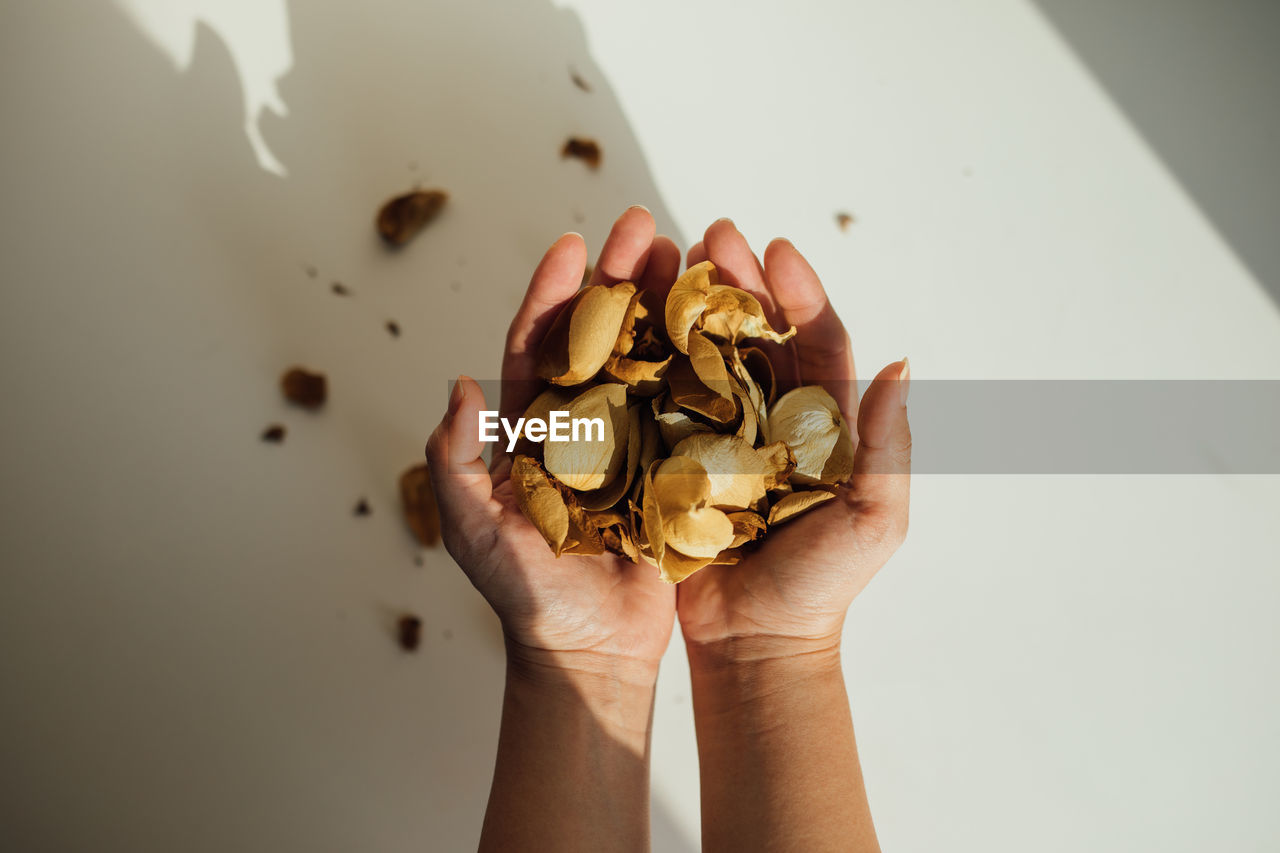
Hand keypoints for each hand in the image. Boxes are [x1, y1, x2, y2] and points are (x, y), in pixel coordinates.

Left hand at [426, 206, 682, 678]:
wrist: (590, 648)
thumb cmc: (524, 595)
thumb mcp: (473, 529)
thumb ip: (455, 461)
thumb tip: (458, 385)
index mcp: (531, 427)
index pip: (538, 346)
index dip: (553, 294)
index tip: (572, 244)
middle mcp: (583, 422)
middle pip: (602, 335)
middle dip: (621, 278)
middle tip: (647, 226)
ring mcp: (633, 439)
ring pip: (651, 358)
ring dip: (668, 305)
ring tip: (693, 254)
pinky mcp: (675, 464)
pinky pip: (692, 405)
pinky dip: (707, 362)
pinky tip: (728, 323)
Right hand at [676, 219, 911, 660]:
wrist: (753, 640)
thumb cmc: (820, 585)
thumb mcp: (872, 519)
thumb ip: (887, 447)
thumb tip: (902, 368)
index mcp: (820, 421)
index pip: (815, 340)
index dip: (797, 292)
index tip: (775, 249)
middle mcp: (769, 415)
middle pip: (755, 332)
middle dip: (737, 280)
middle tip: (712, 234)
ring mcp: (718, 433)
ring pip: (705, 353)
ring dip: (689, 304)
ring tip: (667, 258)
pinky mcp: (673, 455)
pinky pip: (661, 395)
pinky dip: (648, 355)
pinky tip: (629, 320)